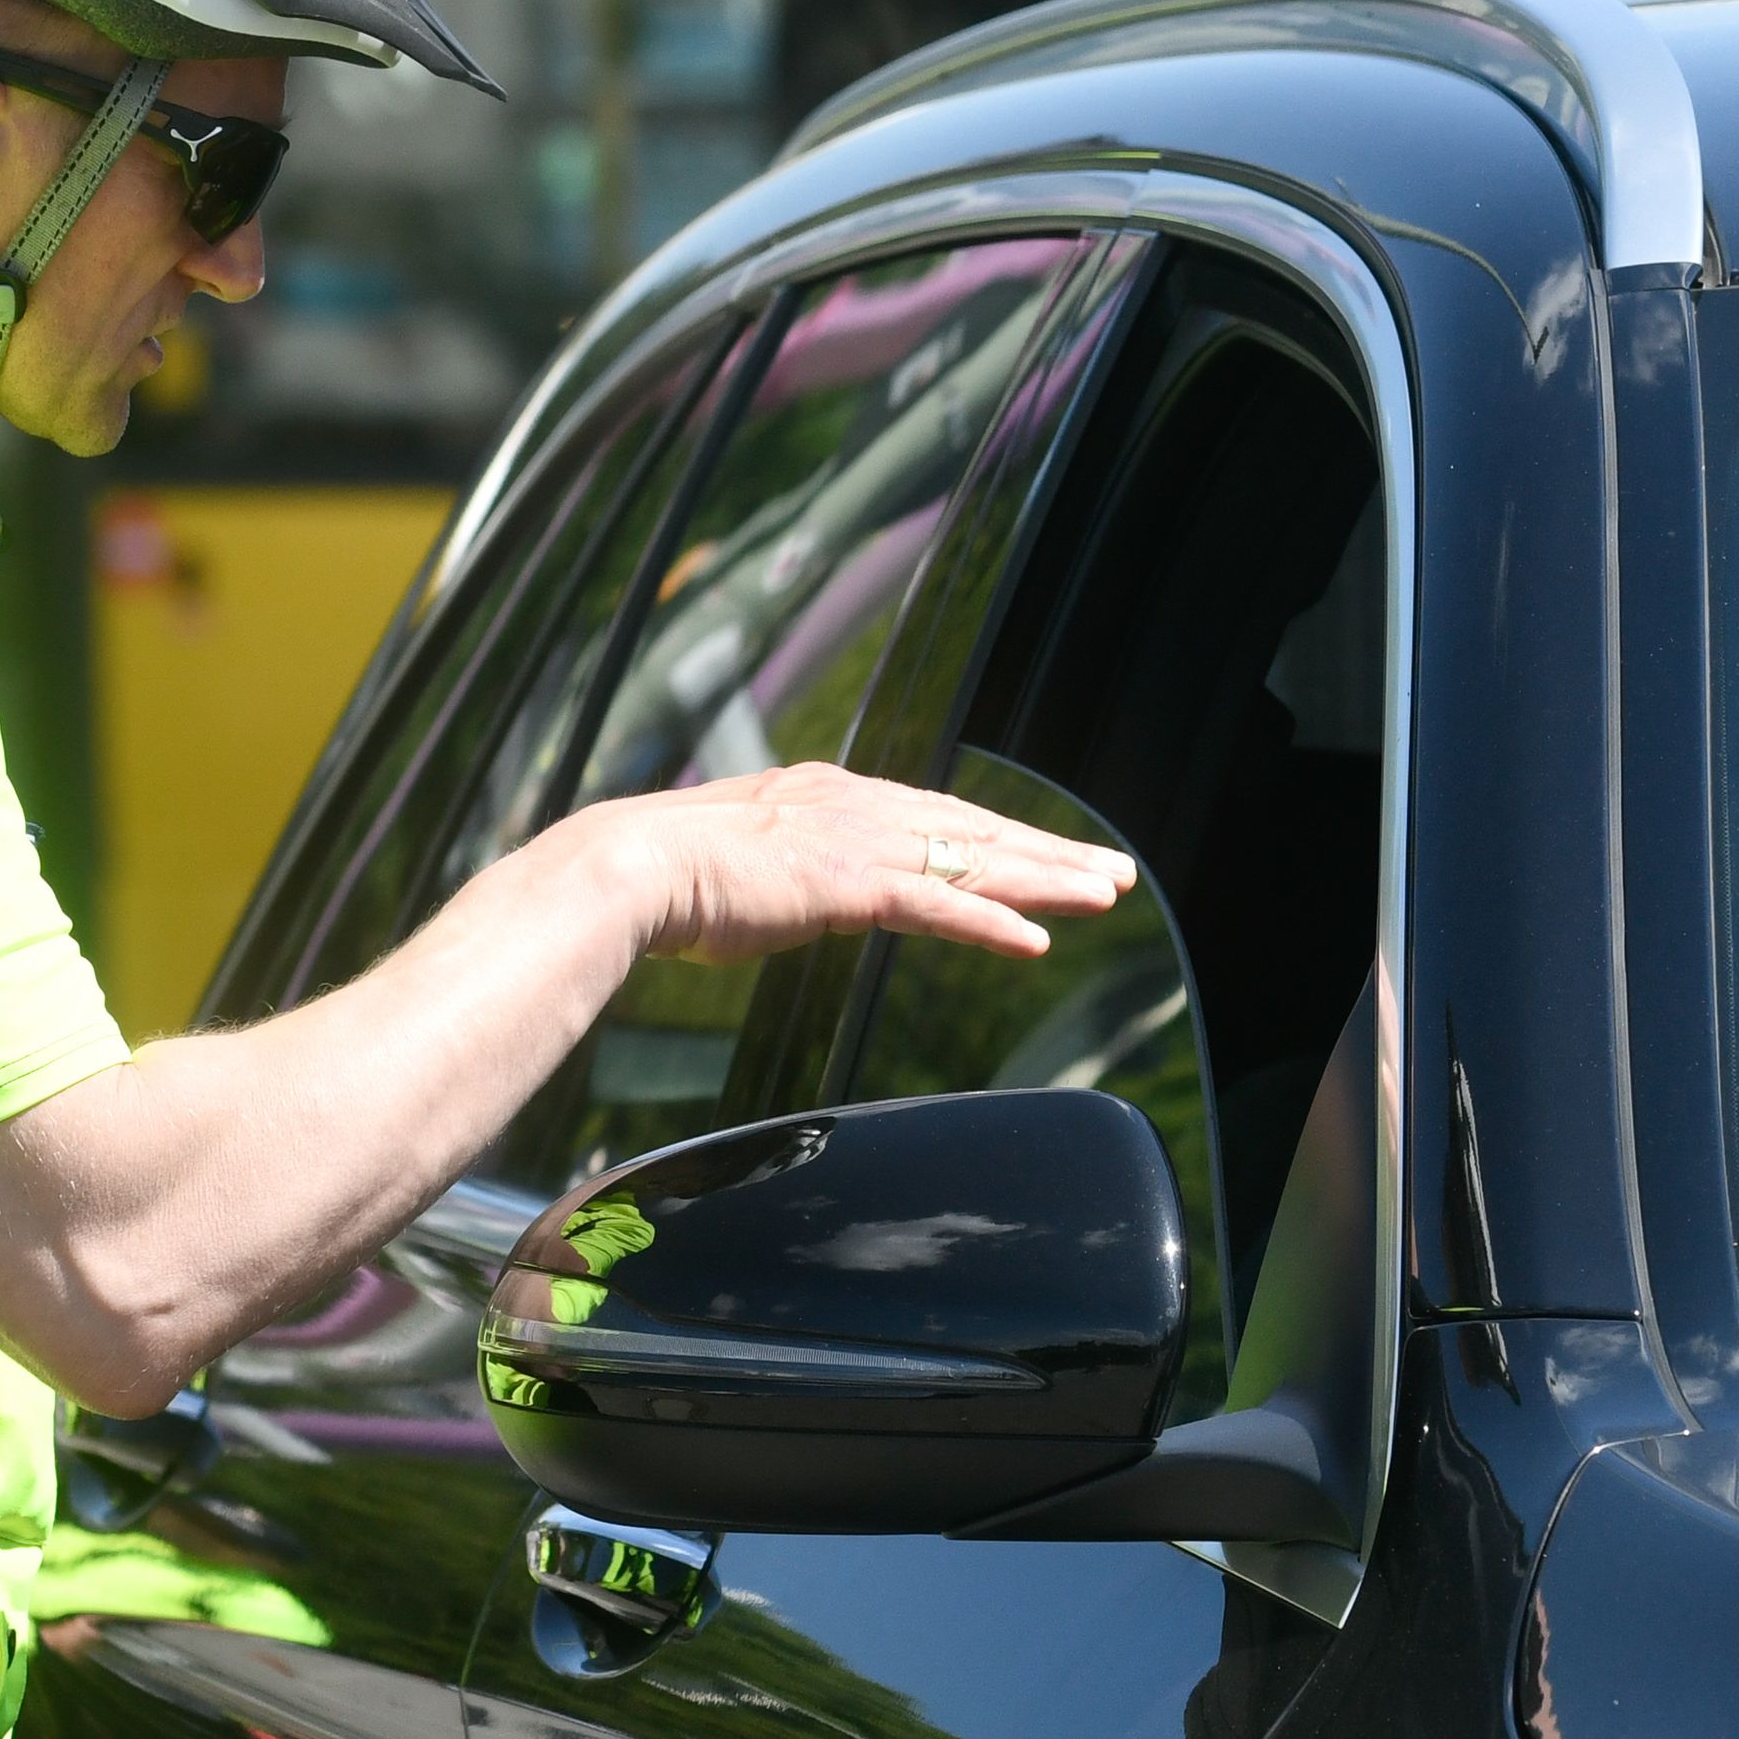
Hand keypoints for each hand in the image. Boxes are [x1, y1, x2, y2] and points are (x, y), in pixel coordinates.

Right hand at [577, 762, 1133, 969]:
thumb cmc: (661, 878)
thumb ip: (779, 875)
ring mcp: (854, 841)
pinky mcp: (847, 883)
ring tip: (1104, 896)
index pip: (934, 817)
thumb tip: (777, 895)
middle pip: (972, 832)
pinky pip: (936, 906)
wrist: (625, 867)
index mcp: (828, 796)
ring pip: (971, 862)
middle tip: (1113, 872)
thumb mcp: (740, 867)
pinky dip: (990, 923)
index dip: (998, 837)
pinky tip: (1037, 941)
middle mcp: (854, 805)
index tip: (1048, 853)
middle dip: (1048, 853)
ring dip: (1045, 880)